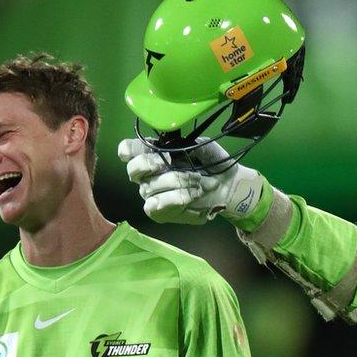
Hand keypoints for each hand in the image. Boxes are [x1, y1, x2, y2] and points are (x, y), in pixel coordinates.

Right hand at [117, 138, 264, 223]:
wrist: (228, 185)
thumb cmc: (211, 162)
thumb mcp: (201, 145)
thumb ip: (183, 143)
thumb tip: (170, 146)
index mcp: (152, 154)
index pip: (128, 150)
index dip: (134, 149)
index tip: (156, 149)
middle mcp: (147, 175)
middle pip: (132, 170)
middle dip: (150, 164)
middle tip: (172, 163)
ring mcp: (152, 195)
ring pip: (150, 188)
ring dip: (178, 182)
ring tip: (199, 182)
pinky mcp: (160, 213)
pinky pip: (157, 206)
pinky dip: (177, 199)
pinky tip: (192, 195)